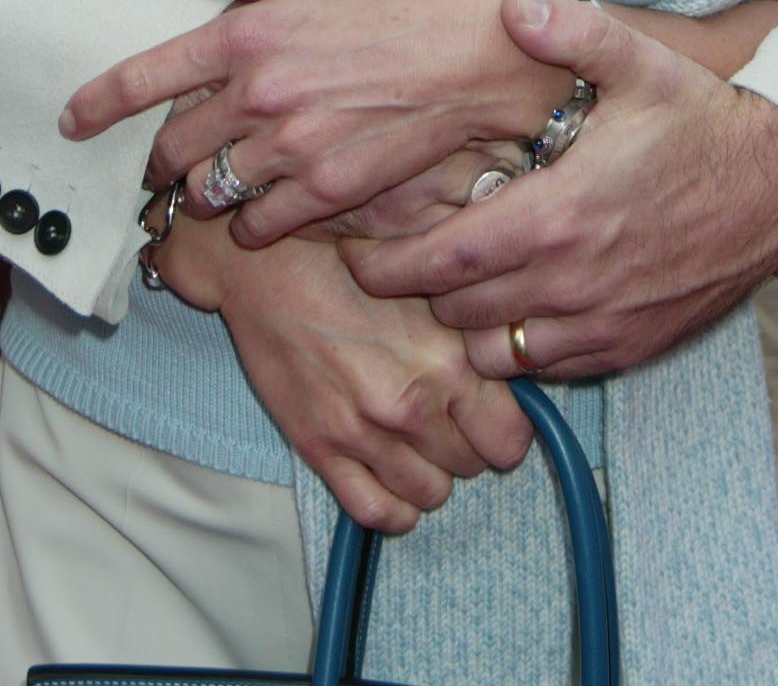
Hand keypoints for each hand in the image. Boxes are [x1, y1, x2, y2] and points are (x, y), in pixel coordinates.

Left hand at [62, 0, 565, 244]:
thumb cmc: (398, 1)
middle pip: (171, 148)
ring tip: (217, 181)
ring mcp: (290, 148)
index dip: (98, 104)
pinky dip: (252, 221)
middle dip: (159, 157)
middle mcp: (257, 94)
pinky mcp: (326, 191)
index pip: (145, 77)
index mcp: (245, 33)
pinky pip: (259, 224)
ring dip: (205, 189)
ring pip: (211, 190)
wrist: (473, 54)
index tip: (72, 121)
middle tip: (165, 158)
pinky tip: (263, 206)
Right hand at [159, 211, 531, 530]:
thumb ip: (470, 333)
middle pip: (472, 467)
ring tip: (414, 437)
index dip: (502, 425)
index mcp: (447, 360)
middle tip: (445, 413)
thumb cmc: (348, 264)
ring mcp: (364, 434)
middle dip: (465, 443)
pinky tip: (390, 475)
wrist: (266, 266)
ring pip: (431, 495)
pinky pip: (377, 513)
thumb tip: (508, 366)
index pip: (510, 438)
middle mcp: (411, 405)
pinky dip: (393, 506)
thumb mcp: (425, 283)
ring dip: (429, 471)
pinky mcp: (321, 450)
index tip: (488, 410)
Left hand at [353, 0, 777, 380]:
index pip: (445, 261)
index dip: (390, 264)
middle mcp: (574, 282)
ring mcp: (603, 322)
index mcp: (559, 215)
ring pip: (496, 351)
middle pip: (457, 311)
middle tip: (400, 258)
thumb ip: (568, 33)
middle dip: (421, 289)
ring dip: (468, 322)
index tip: (359, 253)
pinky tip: (521, 298)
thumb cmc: (703, 119)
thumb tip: (511, 4)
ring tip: (462, 277)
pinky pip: (549, 366)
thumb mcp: (638, 62)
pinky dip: (521, 344)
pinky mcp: (630, 347)